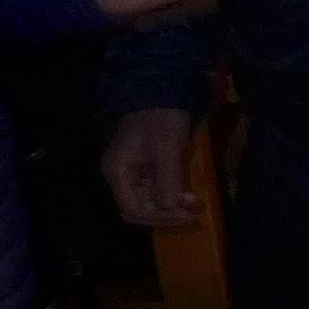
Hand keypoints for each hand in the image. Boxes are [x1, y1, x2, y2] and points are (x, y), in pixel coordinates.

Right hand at [101, 107, 202, 229]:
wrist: (161, 92)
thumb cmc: (161, 117)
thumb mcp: (167, 146)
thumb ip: (168, 178)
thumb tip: (172, 207)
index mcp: (117, 171)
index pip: (132, 208)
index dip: (159, 216)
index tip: (185, 214)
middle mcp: (119, 176)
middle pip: (137, 209)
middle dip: (163, 215)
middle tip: (190, 213)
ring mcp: (130, 172)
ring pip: (146, 202)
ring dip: (168, 207)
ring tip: (191, 205)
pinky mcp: (143, 168)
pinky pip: (153, 190)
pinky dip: (169, 195)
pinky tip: (186, 195)